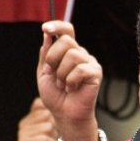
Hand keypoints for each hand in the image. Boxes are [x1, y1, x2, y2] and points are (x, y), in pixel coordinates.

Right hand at [17, 97, 58, 140]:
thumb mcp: (52, 131)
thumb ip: (52, 117)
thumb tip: (64, 107)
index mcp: (30, 118)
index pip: (40, 103)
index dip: (52, 113)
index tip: (56, 125)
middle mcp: (24, 123)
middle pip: (48, 115)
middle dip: (56, 127)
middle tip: (54, 138)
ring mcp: (22, 133)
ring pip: (47, 126)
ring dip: (54, 137)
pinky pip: (43, 138)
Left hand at [37, 21, 101, 140]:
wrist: (64, 114)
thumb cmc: (56, 95)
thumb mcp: (43, 72)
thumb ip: (45, 54)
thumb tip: (47, 35)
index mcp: (67, 52)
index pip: (67, 31)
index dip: (57, 26)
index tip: (45, 29)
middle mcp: (80, 54)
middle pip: (67, 41)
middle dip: (53, 57)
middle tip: (52, 73)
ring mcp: (89, 63)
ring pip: (73, 55)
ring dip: (62, 73)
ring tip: (63, 85)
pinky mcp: (96, 73)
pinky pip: (80, 69)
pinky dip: (71, 81)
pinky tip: (72, 88)